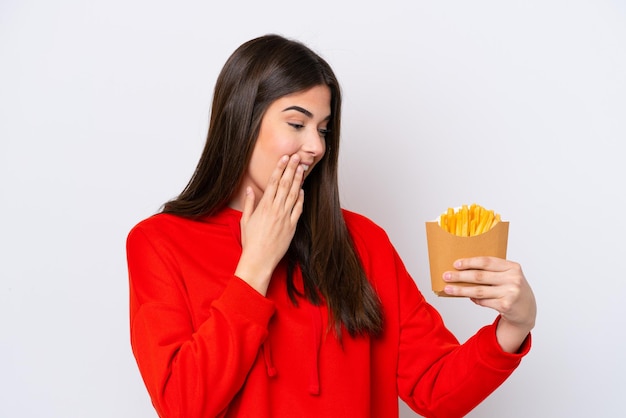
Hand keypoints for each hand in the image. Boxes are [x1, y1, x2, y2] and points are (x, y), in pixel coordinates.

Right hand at [235, 154, 304, 294]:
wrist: (259, 259)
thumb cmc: (251, 241)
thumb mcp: (245, 220)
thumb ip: (249, 203)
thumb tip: (249, 189)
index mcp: (263, 206)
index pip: (273, 182)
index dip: (279, 168)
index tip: (284, 158)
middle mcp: (275, 209)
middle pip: (285, 184)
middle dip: (291, 169)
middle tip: (297, 157)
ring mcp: (285, 217)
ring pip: (293, 194)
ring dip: (298, 180)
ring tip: (302, 168)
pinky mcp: (292, 226)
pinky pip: (298, 209)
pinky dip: (301, 198)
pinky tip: (302, 190)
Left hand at [443, 257, 536, 351]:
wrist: (527, 311)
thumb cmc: (512, 290)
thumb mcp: (507, 276)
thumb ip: (492, 272)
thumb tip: (463, 270)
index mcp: (513, 267)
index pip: (487, 262)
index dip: (470, 262)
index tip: (456, 264)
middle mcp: (513, 279)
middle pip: (480, 276)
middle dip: (460, 276)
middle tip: (446, 276)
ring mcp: (511, 293)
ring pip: (479, 290)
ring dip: (461, 290)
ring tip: (449, 289)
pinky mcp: (506, 306)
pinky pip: (484, 301)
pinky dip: (474, 300)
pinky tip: (468, 298)